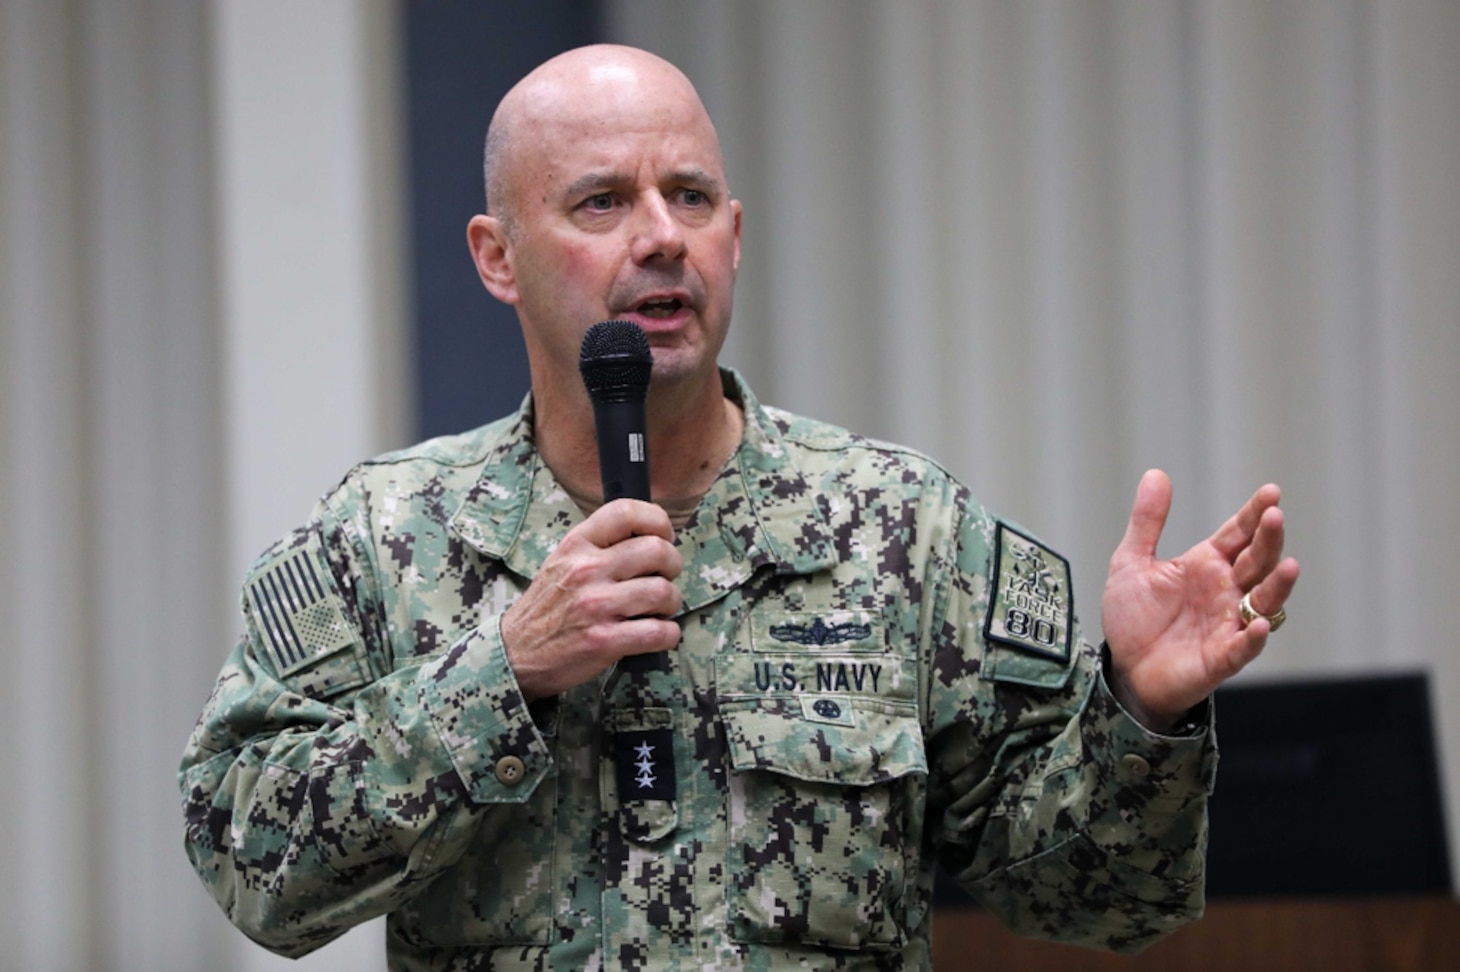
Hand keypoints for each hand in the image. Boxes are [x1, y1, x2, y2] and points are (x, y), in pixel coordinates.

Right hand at [500, 499, 682, 700]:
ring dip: (671, 603)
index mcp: (576, 545)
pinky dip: (668, 634)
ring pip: (663, 592)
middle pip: (657, 551)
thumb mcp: (561, 562)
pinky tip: (659, 633)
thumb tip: (648, 536)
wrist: (516, 653)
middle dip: (673, 565)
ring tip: (660, 609)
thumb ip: (598, 546)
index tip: (664, 537)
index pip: (626, 512)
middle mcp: (586, 570)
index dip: (657, 521)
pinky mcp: (604, 641)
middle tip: (666, 577)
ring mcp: (596, 606)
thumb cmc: (546, 607)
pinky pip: (659, 632)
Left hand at [1101, 470, 1299, 729]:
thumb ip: (1147, 522)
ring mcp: (1228, 624)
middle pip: (1255, 562)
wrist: (1125, 668)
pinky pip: (1243, 647)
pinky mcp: (1222, 658)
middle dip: (1268, 540)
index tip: (1271, 492)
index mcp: (1207, 565)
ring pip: (1263, 602)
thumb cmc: (1134, 617)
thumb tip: (1156, 473)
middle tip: (1275, 516)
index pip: (1239, 534)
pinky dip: (1253, 637)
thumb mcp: (1131, 562)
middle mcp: (1225, 591)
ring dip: (1276, 585)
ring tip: (1288, 565)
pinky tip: (1258, 623)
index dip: (1254, 515)